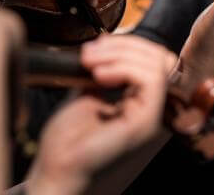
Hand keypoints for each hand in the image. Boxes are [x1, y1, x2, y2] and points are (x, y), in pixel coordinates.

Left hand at [27, 35, 176, 194]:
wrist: (55, 169)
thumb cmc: (68, 140)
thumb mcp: (87, 93)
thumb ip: (102, 71)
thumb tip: (106, 43)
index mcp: (140, 101)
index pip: (153, 59)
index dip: (128, 44)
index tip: (97, 45)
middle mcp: (150, 107)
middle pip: (158, 57)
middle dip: (123, 45)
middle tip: (90, 52)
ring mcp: (150, 115)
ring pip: (155, 64)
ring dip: (120, 54)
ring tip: (90, 61)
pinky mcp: (145, 122)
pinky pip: (150, 81)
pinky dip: (124, 67)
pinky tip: (99, 73)